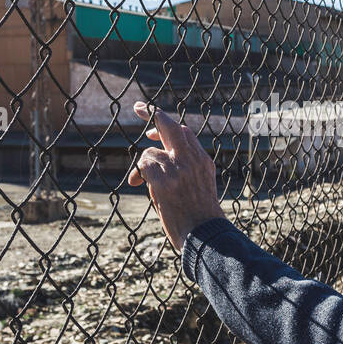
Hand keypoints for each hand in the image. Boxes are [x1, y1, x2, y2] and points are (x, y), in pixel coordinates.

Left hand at [127, 101, 225, 251]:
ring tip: (141, 181)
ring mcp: (179, 168)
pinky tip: (137, 183)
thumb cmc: (199, 217)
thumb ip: (185, 168)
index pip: (184, 132)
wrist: (205, 235)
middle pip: (169, 125)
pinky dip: (137, 173)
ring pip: (150, 152)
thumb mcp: (200, 186)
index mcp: (202, 161)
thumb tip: (157, 159)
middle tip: (139, 108)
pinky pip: (143, 166)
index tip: (153, 123)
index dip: (167, 125)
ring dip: (142, 166)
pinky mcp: (165, 180)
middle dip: (152, 113)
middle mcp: (192, 159)